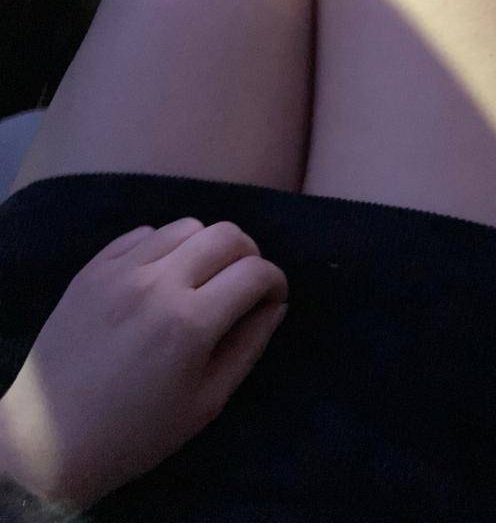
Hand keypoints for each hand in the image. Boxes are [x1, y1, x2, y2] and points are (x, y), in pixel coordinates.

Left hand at [0, 218, 287, 510]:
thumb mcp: (207, 402)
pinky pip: (143, 233)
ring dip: (207, 247)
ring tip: (201, 279)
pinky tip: (161, 277)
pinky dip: (165, 247)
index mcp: (190, 322)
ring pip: (186, 226)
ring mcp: (120, 270)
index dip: (276, 281)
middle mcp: (158, 282)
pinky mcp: (92, 268)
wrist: (51, 438)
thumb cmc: (137, 432)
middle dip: (249, 255)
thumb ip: (248, 346)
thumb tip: (276, 305)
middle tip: (244, 284)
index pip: (255, 271)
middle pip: (226, 234)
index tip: (272, 298)